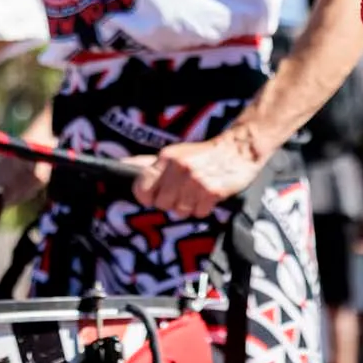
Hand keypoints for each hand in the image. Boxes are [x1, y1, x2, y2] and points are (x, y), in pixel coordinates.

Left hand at [134, 132, 265, 218]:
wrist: (240, 148)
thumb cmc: (204, 154)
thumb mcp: (176, 153)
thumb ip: (149, 163)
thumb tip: (122, 164)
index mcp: (168, 158)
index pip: (142, 188)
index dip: (148, 197)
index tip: (157, 195)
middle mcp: (180, 168)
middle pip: (162, 204)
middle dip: (172, 202)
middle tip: (185, 191)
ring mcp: (196, 181)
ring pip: (180, 212)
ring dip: (190, 206)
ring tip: (199, 191)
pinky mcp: (212, 191)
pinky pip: (198, 213)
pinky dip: (204, 208)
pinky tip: (210, 195)